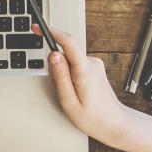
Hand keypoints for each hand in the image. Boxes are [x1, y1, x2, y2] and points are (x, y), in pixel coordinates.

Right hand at [38, 25, 131, 144]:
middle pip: (65, 53)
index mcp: (85, 71)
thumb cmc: (93, 118)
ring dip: (63, 73)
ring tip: (71, 94)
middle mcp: (92, 63)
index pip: (68, 43)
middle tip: (59, 89)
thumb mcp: (69, 102)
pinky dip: (69, 74)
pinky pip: (75, 64)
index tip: (37, 28)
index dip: (51, 32)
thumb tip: (53, 54)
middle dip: (55, 67)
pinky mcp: (94, 67)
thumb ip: (59, 76)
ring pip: (69, 60)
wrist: (114, 123)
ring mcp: (95, 64)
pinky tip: (76, 90)